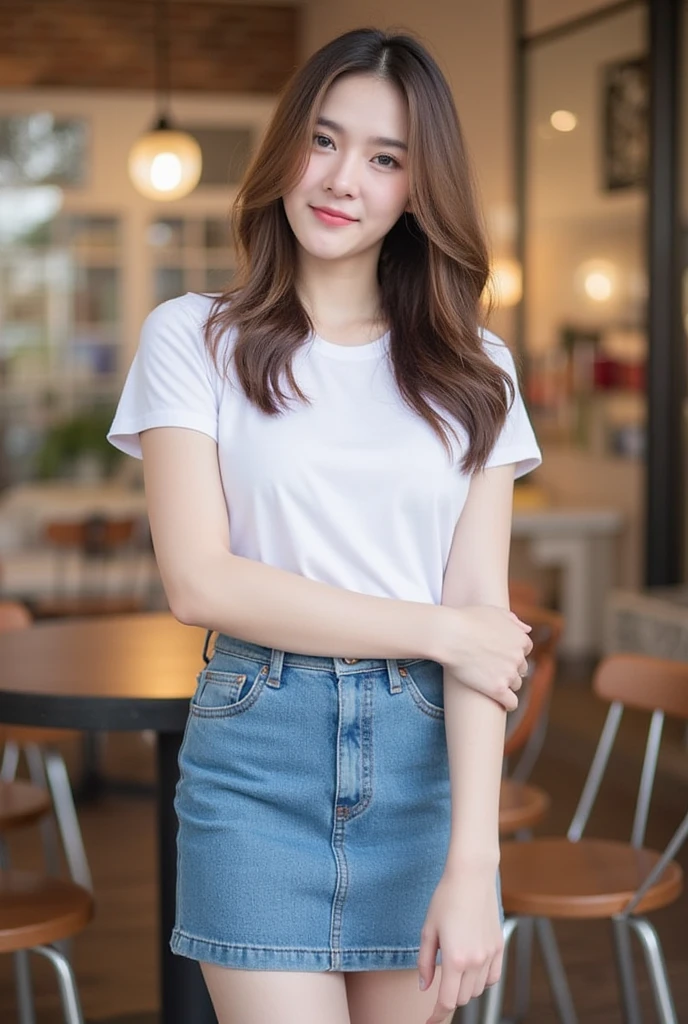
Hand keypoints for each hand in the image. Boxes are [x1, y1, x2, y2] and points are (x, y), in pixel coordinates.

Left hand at [418, 866, 503, 1022]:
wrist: (472, 876)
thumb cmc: (446, 898)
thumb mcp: (428, 929)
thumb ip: (425, 962)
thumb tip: (424, 987)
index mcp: (455, 959)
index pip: (448, 1001)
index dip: (437, 1015)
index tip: (429, 1021)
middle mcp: (475, 961)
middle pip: (463, 998)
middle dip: (450, 997)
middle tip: (440, 986)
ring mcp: (490, 955)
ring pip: (478, 990)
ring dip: (465, 989)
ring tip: (454, 972)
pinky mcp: (499, 946)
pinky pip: (493, 977)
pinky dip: (482, 981)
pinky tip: (472, 970)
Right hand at [436, 605, 532, 710]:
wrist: (450, 634)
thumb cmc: (466, 619)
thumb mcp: (493, 611)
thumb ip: (513, 620)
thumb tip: (527, 630)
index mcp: (521, 638)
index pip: (525, 650)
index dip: (512, 652)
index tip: (500, 654)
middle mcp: (518, 657)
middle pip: (522, 668)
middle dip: (510, 668)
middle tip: (493, 668)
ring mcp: (509, 674)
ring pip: (516, 685)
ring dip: (506, 684)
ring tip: (490, 682)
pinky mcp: (498, 689)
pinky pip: (511, 702)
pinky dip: (508, 703)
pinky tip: (501, 703)